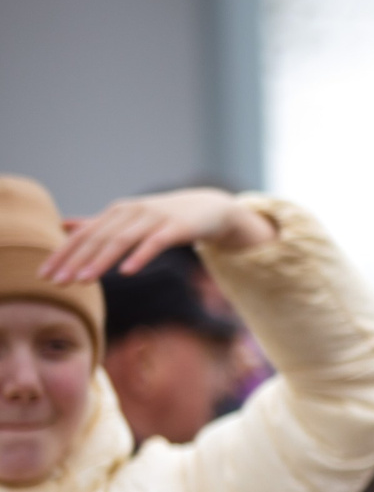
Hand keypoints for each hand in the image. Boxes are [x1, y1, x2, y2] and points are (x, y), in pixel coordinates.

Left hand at [43, 189, 277, 282]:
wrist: (211, 208)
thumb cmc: (166, 217)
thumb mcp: (130, 218)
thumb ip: (98, 223)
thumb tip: (64, 225)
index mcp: (117, 212)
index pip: (83, 235)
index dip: (63, 254)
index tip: (45, 275)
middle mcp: (131, 212)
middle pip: (97, 238)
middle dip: (75, 261)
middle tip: (57, 283)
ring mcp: (154, 218)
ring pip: (121, 240)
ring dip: (101, 261)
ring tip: (84, 280)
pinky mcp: (177, 227)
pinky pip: (155, 243)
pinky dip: (140, 256)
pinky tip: (127, 272)